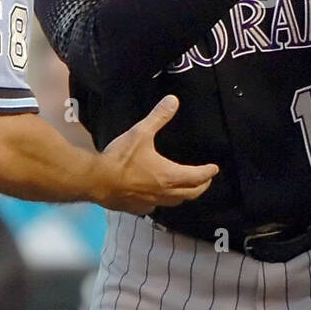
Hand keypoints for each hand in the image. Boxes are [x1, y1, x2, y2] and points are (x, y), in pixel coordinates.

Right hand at [97, 95, 218, 214]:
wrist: (96, 180)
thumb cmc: (120, 158)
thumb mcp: (141, 133)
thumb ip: (158, 117)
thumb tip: (173, 100)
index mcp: (169, 175)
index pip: (197, 176)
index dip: (207, 172)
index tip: (214, 169)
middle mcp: (164, 192)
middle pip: (190, 193)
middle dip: (201, 186)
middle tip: (206, 180)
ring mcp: (150, 202)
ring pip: (174, 202)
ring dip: (183, 195)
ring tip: (186, 189)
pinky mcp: (136, 208)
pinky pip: (155, 207)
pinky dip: (162, 201)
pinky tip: (156, 197)